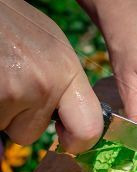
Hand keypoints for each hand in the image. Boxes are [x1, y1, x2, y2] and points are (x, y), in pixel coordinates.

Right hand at [0, 0, 102, 153]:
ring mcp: (12, 92)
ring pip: (8, 128)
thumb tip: (81, 126)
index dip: (78, 142)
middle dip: (23, 121)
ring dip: (4, 112)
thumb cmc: (14, 25)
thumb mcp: (54, 51)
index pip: (88, 129)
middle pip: (32, 134)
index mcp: (66, 72)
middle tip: (16, 89)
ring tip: (2, 76)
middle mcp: (43, 85)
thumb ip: (69, 87)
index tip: (69, 139)